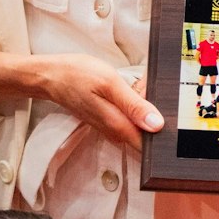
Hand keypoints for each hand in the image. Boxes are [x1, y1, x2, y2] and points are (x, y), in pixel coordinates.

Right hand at [32, 54, 162, 148]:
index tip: (166, 108)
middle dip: (154, 110)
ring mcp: (110, 126)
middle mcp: (115, 131)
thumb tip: (156, 125)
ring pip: (138, 121)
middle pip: (146, 130)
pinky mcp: (107, 119)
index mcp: (118, 126)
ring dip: (143, 104)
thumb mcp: (109, 84)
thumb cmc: (78, 75)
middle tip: (146, 87)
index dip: (163, 129)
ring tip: (134, 85)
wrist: (52, 76)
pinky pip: (129, 115)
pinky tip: (129, 88)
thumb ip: (133, 106)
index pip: (150, 142)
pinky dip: (134, 101)